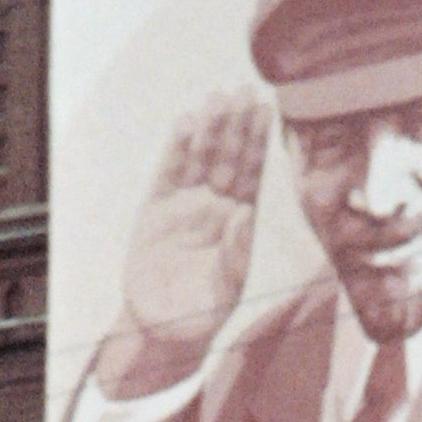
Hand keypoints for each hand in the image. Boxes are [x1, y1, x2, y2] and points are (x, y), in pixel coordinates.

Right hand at [99, 95, 265, 396]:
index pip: (251, 173)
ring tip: (215, 99)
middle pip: (227, 158)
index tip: (265, 109)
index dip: (257, 142)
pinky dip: (176, 150)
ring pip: (200, 160)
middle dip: (235, 125)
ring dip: (208, 129)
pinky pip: (169, 174)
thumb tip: (244, 216)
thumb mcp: (226, 291)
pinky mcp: (156, 209)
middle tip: (242, 90)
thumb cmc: (202, 315)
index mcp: (239, 221)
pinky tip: (185, 124)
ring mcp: (185, 205)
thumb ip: (236, 256)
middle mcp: (214, 207)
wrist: (162, 330)